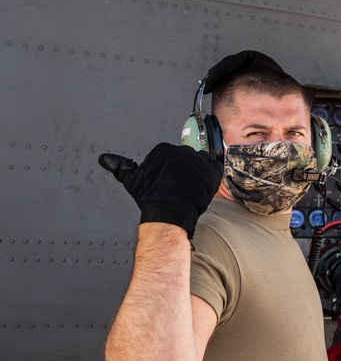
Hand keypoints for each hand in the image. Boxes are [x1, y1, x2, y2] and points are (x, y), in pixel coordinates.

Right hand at [99, 143, 221, 237]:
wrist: (168, 211)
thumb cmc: (151, 198)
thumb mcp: (132, 180)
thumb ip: (120, 167)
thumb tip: (105, 159)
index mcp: (163, 149)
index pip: (171, 156)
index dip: (171, 171)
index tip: (169, 181)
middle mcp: (181, 150)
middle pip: (187, 159)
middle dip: (185, 172)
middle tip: (181, 187)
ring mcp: (197, 159)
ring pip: (201, 163)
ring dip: (199, 174)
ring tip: (191, 189)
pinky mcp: (211, 170)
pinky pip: (215, 169)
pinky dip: (211, 178)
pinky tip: (202, 187)